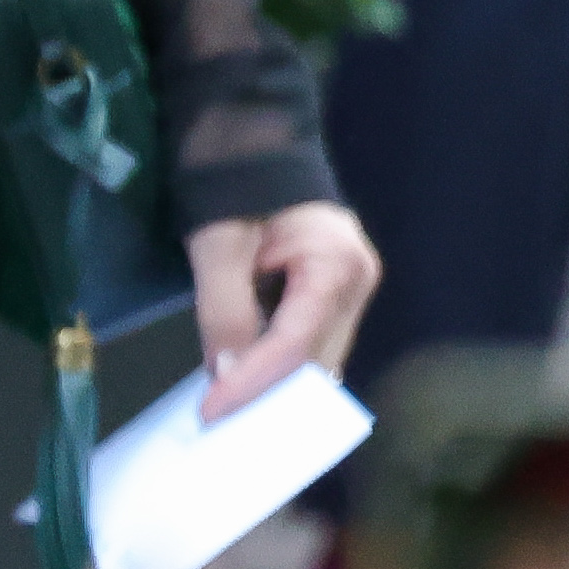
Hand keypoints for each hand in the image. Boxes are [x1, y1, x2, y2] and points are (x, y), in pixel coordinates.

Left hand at [188, 198, 379, 419]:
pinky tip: (249, 382)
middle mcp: (357, 282)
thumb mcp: (219, 246)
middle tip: (222, 427)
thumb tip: (226, 374)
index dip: (254, 382)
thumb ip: (225, 310)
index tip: (211, 413)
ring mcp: (350, 289)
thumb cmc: (237, 185)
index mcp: (337, 265)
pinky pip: (311, 342)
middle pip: (317, 359)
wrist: (252, 141)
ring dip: (276, 386)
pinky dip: (280, 366)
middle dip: (270, 396)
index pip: (297, 343)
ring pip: (317, 356)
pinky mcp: (333, 293)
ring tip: (232, 411)